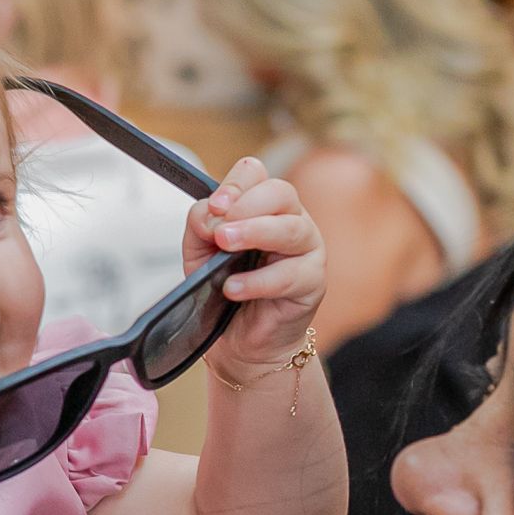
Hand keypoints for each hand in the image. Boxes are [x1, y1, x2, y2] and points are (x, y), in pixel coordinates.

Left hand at [183, 156, 326, 370]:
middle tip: (219, 230)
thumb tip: (207, 214)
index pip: (256, 174)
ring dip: (255, 233)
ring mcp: (307, 249)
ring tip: (225, 246)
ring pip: (291, 228)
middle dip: (246, 206)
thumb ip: (200, 226)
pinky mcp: (313, 282)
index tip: (215, 205)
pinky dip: (258, 280)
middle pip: (280, 192)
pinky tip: (233, 288)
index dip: (236, 184)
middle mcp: (290, 220)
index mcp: (263, 207)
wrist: (241, 341)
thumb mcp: (200, 254)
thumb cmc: (227, 292)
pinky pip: (290, 274)